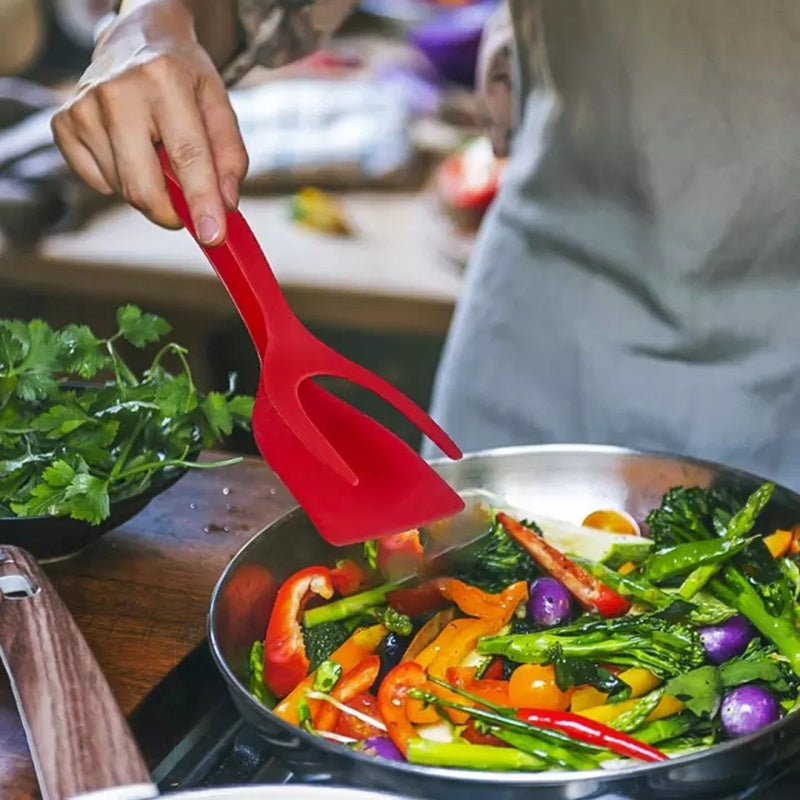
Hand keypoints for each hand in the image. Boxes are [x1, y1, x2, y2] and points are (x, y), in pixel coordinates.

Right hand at [51, 0, 245, 244]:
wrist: (137, 38)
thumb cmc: (185, 79)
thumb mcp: (219, 105)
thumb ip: (230, 157)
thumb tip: (225, 205)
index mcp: (164, 80)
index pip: (187, 156)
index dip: (201, 202)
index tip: (213, 236)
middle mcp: (118, 92)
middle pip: (142, 185)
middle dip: (170, 212)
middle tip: (187, 211)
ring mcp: (84, 107)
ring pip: (121, 188)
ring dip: (148, 190)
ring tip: (156, 154)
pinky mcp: (64, 122)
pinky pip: (97, 181)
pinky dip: (119, 179)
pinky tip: (129, 150)